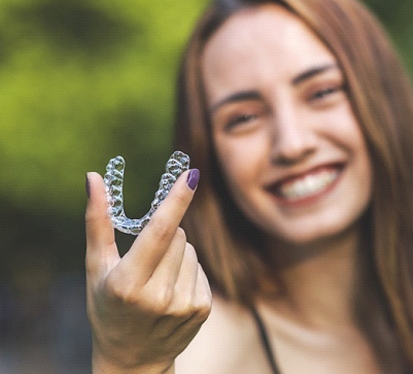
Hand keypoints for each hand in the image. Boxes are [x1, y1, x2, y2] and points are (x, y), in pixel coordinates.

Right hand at [85, 169, 210, 372]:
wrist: (132, 359)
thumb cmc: (107, 307)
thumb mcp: (96, 268)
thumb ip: (97, 221)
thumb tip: (93, 177)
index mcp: (128, 283)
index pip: (158, 231)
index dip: (176, 200)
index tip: (191, 174)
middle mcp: (159, 296)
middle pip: (177, 235)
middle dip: (164, 235)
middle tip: (146, 260)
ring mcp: (184, 305)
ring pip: (190, 250)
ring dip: (176, 254)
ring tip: (157, 280)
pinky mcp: (202, 309)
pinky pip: (200, 268)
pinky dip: (187, 271)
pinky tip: (171, 291)